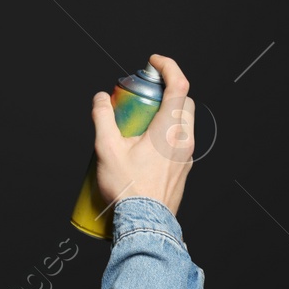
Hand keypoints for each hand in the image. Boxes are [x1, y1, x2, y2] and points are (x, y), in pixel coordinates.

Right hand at [90, 53, 194, 217]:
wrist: (145, 225)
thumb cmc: (129, 190)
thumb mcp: (107, 149)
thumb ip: (102, 118)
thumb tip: (101, 99)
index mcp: (170, 129)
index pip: (179, 85)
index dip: (168, 67)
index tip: (153, 63)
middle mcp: (184, 140)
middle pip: (184, 102)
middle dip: (166, 91)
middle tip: (143, 93)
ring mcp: (187, 157)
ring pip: (183, 123)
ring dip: (166, 114)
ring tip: (140, 122)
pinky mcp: (183, 171)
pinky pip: (179, 143)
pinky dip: (167, 134)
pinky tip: (145, 147)